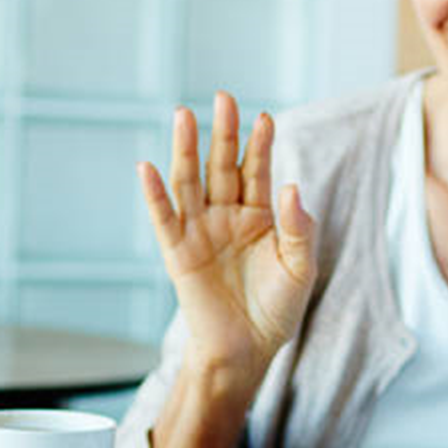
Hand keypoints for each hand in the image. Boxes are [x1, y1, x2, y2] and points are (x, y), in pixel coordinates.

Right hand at [137, 91, 316, 385]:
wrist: (248, 350)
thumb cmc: (276, 309)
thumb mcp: (300, 268)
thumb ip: (298, 229)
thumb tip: (290, 187)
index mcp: (259, 215)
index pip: (258, 171)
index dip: (260, 145)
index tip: (264, 117)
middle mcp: (227, 216)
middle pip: (222, 165)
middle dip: (223, 132)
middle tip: (223, 97)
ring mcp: (200, 231)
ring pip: (190, 182)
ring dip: (186, 150)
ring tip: (183, 115)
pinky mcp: (178, 253)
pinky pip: (164, 219)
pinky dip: (154, 194)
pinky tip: (147, 167)